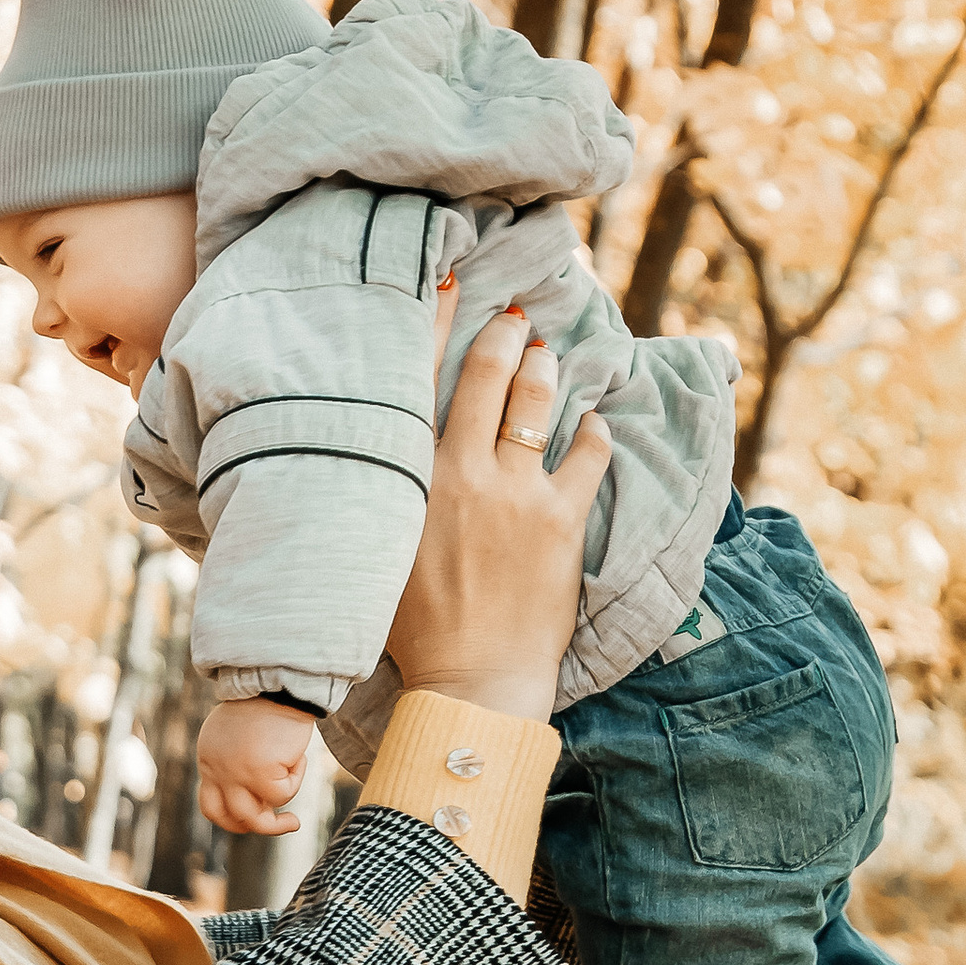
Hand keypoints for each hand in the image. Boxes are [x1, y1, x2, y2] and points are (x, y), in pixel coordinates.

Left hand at [199, 695, 315, 838]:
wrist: (279, 681)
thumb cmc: (269, 705)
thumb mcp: (243, 738)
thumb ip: (241, 767)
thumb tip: (260, 804)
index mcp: (208, 758)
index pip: (210, 803)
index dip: (231, 818)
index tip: (254, 818)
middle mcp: (214, 768)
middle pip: (226, 817)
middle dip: (251, 829)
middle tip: (273, 827)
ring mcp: (234, 773)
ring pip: (253, 818)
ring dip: (276, 825)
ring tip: (293, 822)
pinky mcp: (258, 772)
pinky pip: (282, 795)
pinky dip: (296, 779)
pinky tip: (298, 757)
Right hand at [386, 309, 612, 720]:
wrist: (471, 680)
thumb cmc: (414, 631)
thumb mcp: (380, 556)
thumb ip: (386, 502)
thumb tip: (373, 470)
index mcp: (412, 480)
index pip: (421, 384)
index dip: (437, 326)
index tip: (451, 284)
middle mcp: (462, 474)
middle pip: (485, 380)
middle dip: (504, 340)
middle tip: (516, 322)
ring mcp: (514, 494)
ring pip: (534, 405)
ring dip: (544, 373)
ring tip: (549, 357)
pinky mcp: (560, 520)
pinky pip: (585, 455)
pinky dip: (591, 432)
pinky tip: (593, 423)